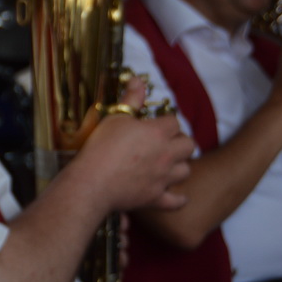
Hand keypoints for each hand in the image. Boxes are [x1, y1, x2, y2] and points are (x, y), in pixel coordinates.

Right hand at [78, 78, 193, 212]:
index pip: (174, 121)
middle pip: (189, 145)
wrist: (92, 182)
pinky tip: (176, 195)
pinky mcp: (156, 197)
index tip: (154, 124)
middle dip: (179, 142)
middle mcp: (167, 155)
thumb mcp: (115, 117)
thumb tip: (139, 80)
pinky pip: (176, 201)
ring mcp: (164, 178)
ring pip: (186, 171)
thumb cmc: (102, 147)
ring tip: (166, 165)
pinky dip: (178, 199)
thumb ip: (131, 99)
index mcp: (158, 132)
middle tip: (164, 143)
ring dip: (179, 166)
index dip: (165, 122)